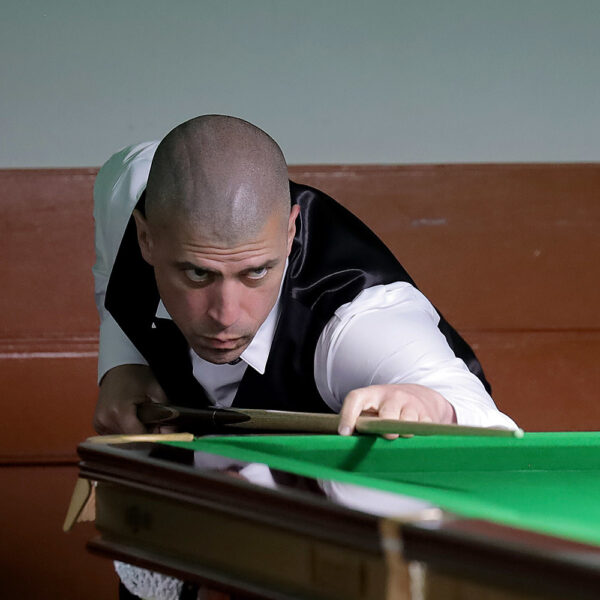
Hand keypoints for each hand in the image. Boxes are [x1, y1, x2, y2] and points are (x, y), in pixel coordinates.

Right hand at [93, 364, 168, 434]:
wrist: (119, 367)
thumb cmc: (137, 376)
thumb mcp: (156, 393)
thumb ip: (165, 415)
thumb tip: (170, 434)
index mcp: (119, 410)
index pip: (137, 436)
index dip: (152, 437)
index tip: (162, 434)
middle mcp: (106, 418)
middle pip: (131, 441)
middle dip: (146, 437)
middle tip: (155, 424)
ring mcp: (100, 422)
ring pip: (123, 441)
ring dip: (136, 435)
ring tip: (143, 419)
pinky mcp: (98, 424)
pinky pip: (116, 437)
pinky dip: (127, 432)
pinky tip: (132, 421)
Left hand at [338, 383, 455, 439]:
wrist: (419, 396)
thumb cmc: (386, 407)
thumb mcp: (372, 408)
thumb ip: (360, 421)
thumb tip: (345, 442)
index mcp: (371, 394)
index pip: (355, 399)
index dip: (348, 415)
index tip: (344, 434)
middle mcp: (391, 396)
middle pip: (388, 412)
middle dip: (387, 426)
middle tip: (387, 436)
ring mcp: (411, 404)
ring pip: (408, 420)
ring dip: (405, 432)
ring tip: (402, 437)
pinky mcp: (427, 414)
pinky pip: (424, 427)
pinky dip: (420, 435)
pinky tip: (417, 438)